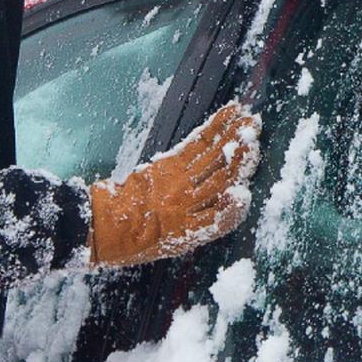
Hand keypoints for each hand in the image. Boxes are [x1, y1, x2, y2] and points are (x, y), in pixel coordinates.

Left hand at [88, 102, 260, 266]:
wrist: (102, 225)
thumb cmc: (136, 241)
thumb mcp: (171, 246)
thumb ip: (203, 227)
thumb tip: (233, 200)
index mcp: (187, 233)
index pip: (222, 221)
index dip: (235, 208)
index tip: (244, 194)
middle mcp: (185, 206)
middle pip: (222, 180)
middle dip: (243, 158)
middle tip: (259, 136)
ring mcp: (178, 181)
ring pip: (214, 158)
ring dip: (234, 137)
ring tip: (252, 122)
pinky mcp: (168, 163)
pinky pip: (197, 143)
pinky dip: (215, 127)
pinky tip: (229, 115)